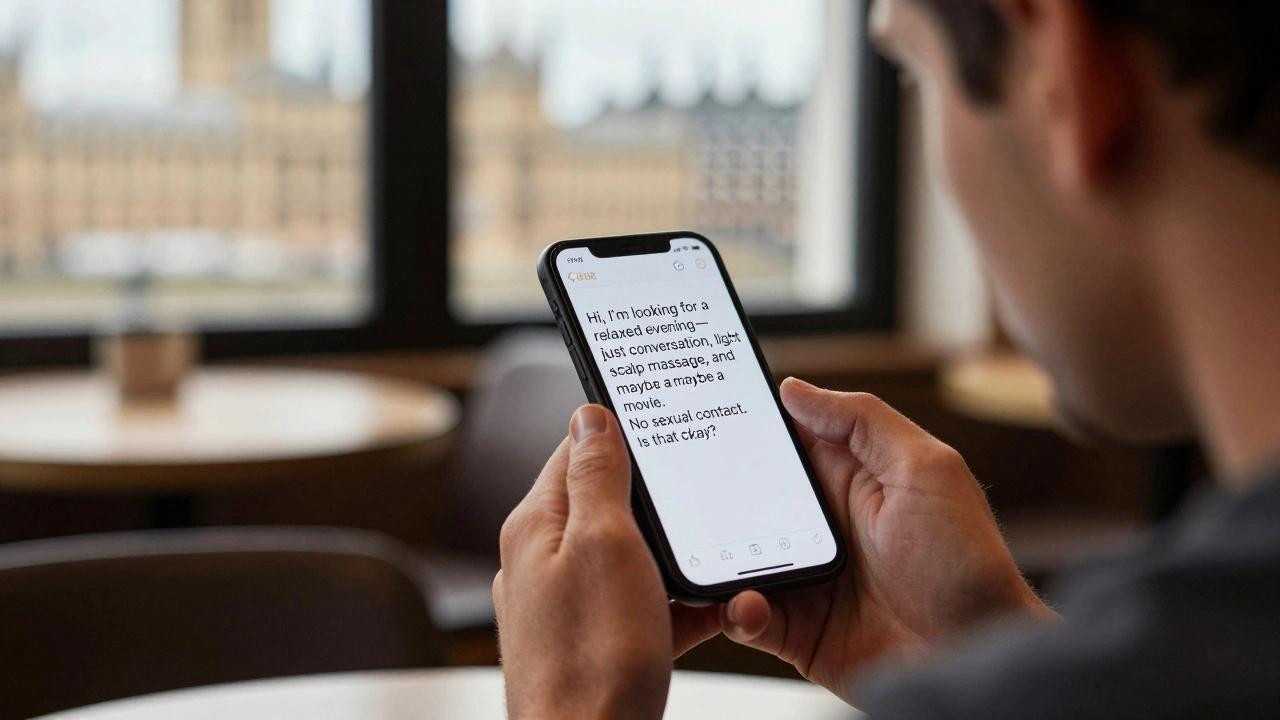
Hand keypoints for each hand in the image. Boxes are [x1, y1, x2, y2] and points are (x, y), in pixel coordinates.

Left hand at [493, 405, 720, 719]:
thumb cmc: (592, 661)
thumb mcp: (605, 544)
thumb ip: (596, 475)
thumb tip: (588, 417)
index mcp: (537, 527)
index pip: (573, 451)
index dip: (619, 433)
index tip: (658, 422)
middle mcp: (541, 562)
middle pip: (604, 503)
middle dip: (654, 499)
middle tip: (695, 494)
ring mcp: (564, 606)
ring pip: (626, 558)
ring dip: (669, 557)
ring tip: (707, 564)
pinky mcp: (590, 642)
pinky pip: (637, 607)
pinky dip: (673, 607)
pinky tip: (707, 614)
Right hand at [715, 379, 1057, 702]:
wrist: (975, 656)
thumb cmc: (968, 563)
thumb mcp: (926, 469)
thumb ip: (862, 421)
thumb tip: (794, 389)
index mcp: (849, 480)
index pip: (784, 444)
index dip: (745, 430)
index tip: (704, 416)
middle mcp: (821, 527)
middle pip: (746, 501)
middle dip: (714, 495)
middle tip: (684, 491)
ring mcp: (806, 577)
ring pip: (736, 558)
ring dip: (717, 557)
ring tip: (710, 556)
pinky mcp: (797, 629)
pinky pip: (746, 616)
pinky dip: (735, 610)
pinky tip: (747, 603)